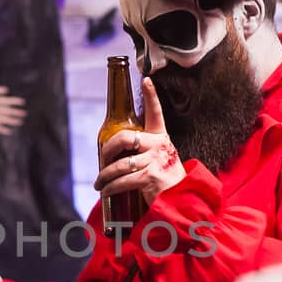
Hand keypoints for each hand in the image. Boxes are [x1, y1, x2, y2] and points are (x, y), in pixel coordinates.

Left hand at [93, 79, 184, 209]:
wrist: (182, 201)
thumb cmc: (166, 180)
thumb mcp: (159, 159)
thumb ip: (143, 152)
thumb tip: (114, 154)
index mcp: (161, 138)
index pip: (156, 112)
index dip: (151, 95)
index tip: (146, 80)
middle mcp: (159, 145)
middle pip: (124, 137)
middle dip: (107, 150)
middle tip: (102, 160)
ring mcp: (155, 161)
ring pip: (119, 164)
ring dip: (104, 176)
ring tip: (99, 184)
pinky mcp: (150, 177)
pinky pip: (122, 181)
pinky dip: (109, 188)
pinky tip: (105, 192)